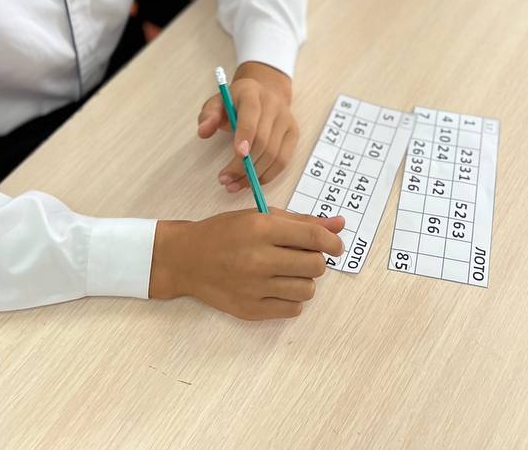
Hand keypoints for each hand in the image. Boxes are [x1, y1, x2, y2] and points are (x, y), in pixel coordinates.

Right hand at [150, 209, 345, 319]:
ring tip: (288, 272)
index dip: (332, 242)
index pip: (314, 238)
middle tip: (301, 256)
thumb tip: (340, 225)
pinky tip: (277, 287)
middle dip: (315, 259)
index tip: (335, 245)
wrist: (187, 259)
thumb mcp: (260, 216)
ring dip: (304, 280)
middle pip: (315, 266)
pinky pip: (293, 309)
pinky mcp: (250, 310)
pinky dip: (292, 299)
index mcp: (261, 229)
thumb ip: (302, 221)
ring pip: (308, 290)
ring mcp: (254, 288)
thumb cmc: (225, 232)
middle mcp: (258, 259)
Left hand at [196, 62, 298, 192]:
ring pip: (274, 154)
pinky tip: (252, 182)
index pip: (251, 113)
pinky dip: (267, 175)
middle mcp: (273, 104)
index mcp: (251, 92)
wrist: (264, 92)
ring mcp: (286, 119)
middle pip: (263, 139)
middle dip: (244, 164)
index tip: (238, 154)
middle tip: (225, 179)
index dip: (246, 135)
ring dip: (254, 174)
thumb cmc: (236, 102)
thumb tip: (203, 131)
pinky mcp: (293, 133)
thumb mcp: (218, 102)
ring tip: (234, 184)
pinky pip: (283, 160)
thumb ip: (209, 115)